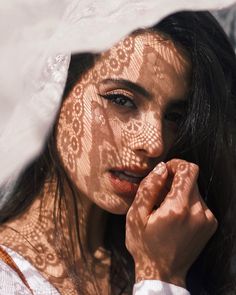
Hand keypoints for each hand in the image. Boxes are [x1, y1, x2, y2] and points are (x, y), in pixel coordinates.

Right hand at [125, 159, 217, 287]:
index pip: (188, 169)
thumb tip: (162, 168)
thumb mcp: (136, 215)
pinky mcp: (210, 224)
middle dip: (175, 179)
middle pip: (192, 178)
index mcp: (178, 208)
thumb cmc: (144, 244)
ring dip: (180, 191)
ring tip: (165, 206)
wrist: (163, 272)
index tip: (164, 171)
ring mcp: (207, 219)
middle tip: (160, 191)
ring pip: (195, 189)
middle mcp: (199, 212)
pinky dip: (187, 202)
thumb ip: (149, 187)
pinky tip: (174, 214)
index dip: (175, 164)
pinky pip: (199, 202)